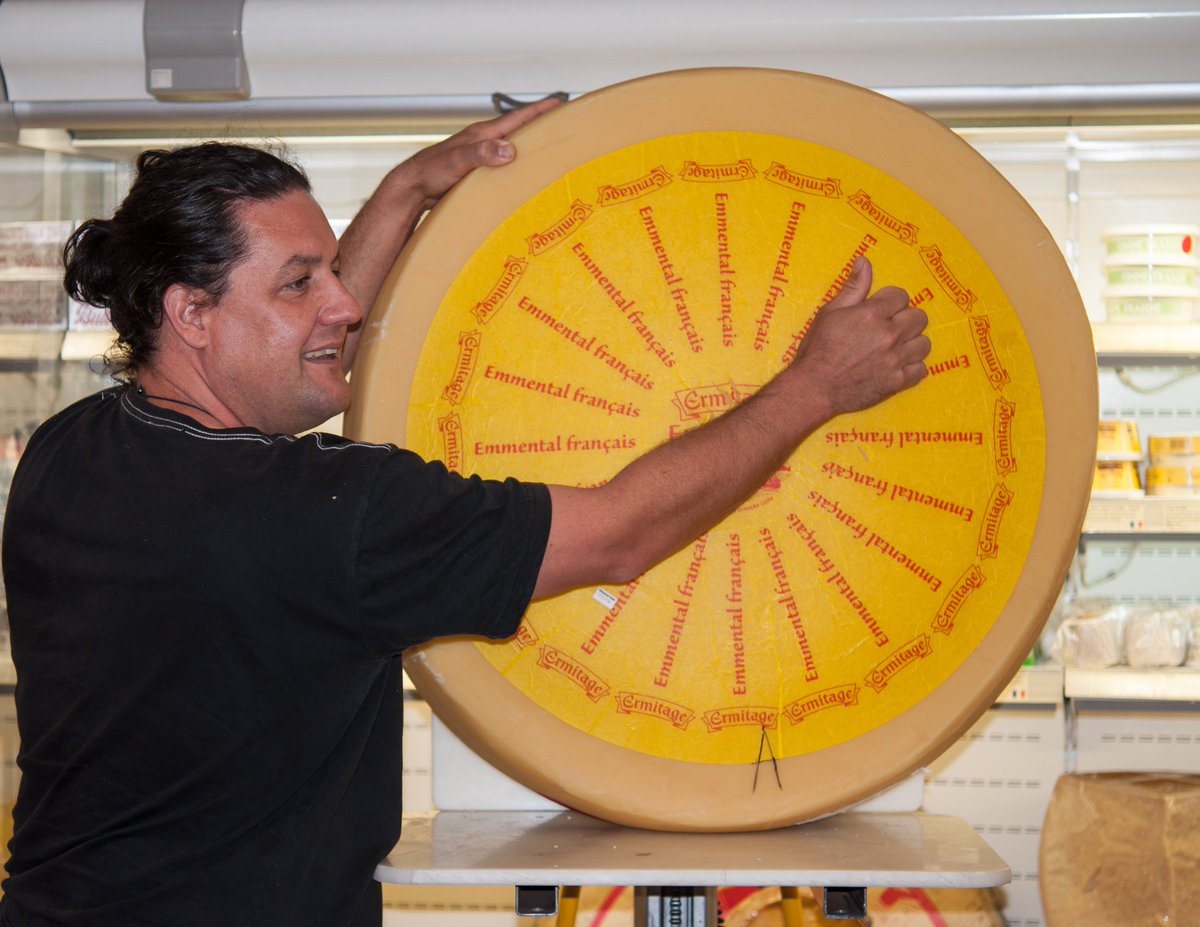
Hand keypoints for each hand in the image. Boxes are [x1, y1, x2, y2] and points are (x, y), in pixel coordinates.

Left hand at [386, 96, 563, 211]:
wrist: (412, 188)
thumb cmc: (431, 171)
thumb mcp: (458, 160)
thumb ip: (482, 153)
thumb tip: (509, 149)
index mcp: (483, 134)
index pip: (517, 119)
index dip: (539, 110)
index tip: (560, 103)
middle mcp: (484, 143)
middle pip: (518, 132)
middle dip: (540, 128)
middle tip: (563, 128)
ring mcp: (481, 158)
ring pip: (511, 151)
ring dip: (529, 150)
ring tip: (549, 154)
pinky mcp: (477, 174)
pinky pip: (503, 168)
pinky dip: (515, 169)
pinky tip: (522, 180)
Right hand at [790, 257, 929, 415]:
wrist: (814, 388)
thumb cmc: (818, 349)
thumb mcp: (830, 313)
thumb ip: (853, 287)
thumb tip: (865, 262)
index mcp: (872, 314)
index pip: (901, 296)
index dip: (891, 301)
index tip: (881, 310)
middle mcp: (889, 335)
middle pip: (919, 318)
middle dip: (905, 320)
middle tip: (890, 328)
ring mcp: (895, 360)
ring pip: (924, 344)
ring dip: (912, 343)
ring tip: (896, 347)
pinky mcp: (897, 382)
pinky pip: (921, 370)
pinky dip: (912, 367)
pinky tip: (898, 366)